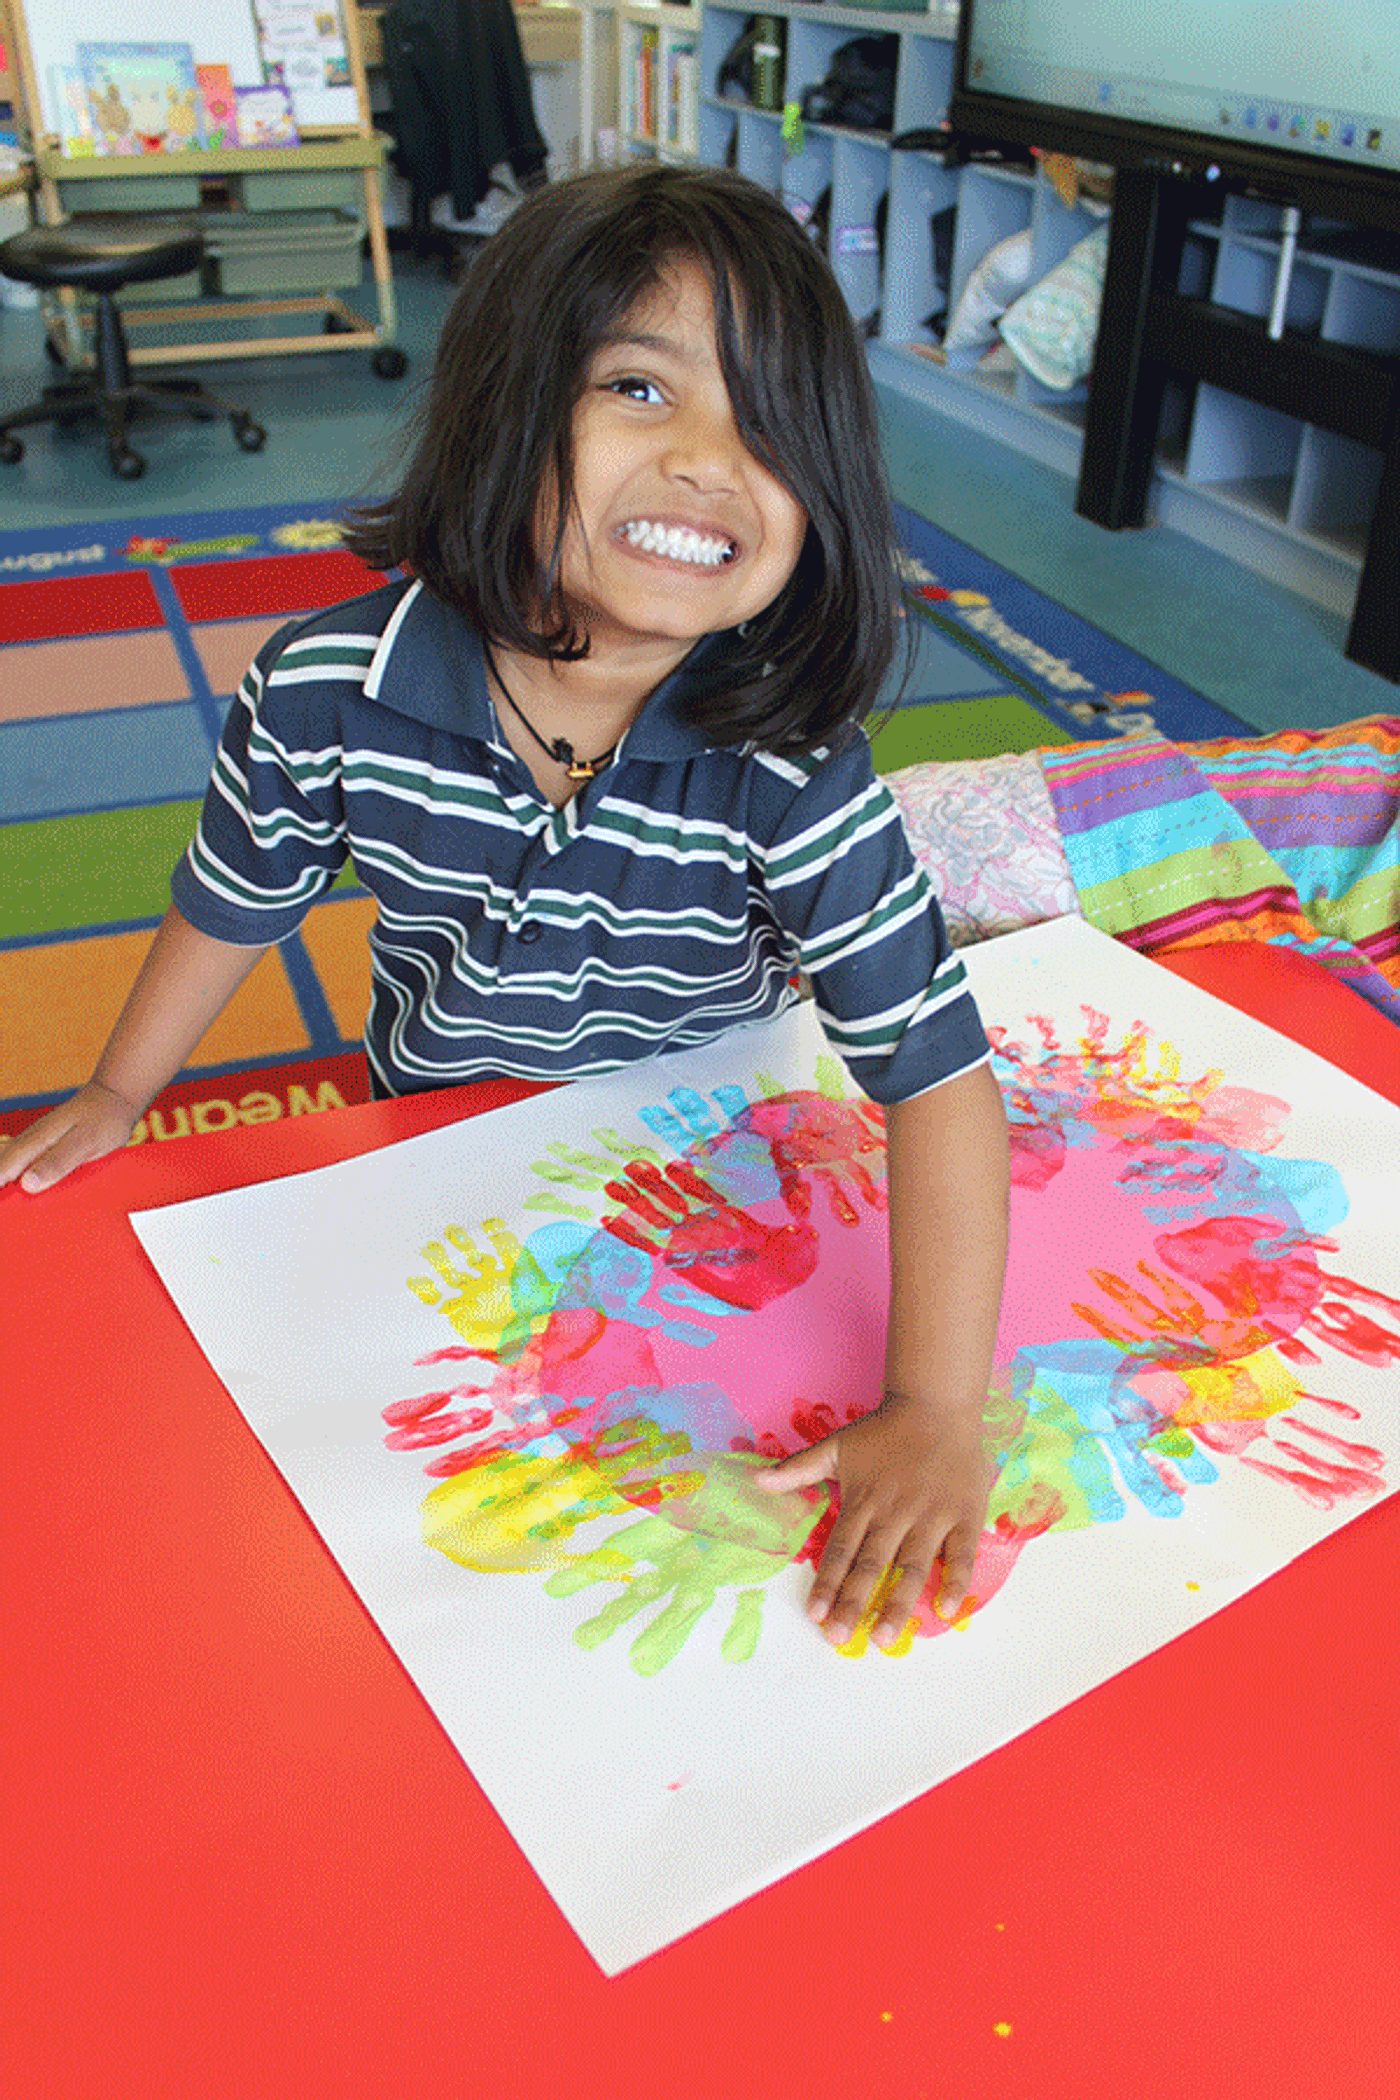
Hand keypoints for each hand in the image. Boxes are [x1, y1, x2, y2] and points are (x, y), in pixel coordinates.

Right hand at [0, 1082, 139, 1193]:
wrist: (114, 1096)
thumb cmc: (103, 1119)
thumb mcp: (85, 1142)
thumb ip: (58, 1162)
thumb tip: (26, 1184)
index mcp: (37, 1141)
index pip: (5, 1167)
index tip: (0, 1207)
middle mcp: (32, 1140)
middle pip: (4, 1164)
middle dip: (0, 1181)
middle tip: (4, 1208)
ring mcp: (39, 1140)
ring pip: (12, 1161)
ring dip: (7, 1177)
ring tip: (7, 1199)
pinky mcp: (48, 1144)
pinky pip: (26, 1160)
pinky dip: (19, 1172)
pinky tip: (22, 1184)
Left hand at [755, 1387, 992, 1648]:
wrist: (937, 1404)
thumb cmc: (885, 1431)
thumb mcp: (837, 1445)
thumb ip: (799, 1468)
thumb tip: (757, 1481)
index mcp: (863, 1501)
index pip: (840, 1550)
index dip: (826, 1582)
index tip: (815, 1615)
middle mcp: (895, 1514)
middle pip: (871, 1565)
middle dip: (853, 1603)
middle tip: (840, 1638)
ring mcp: (931, 1516)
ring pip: (912, 1567)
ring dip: (898, 1603)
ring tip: (884, 1637)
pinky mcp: (964, 1515)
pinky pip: (961, 1554)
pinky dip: (956, 1582)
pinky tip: (946, 1610)